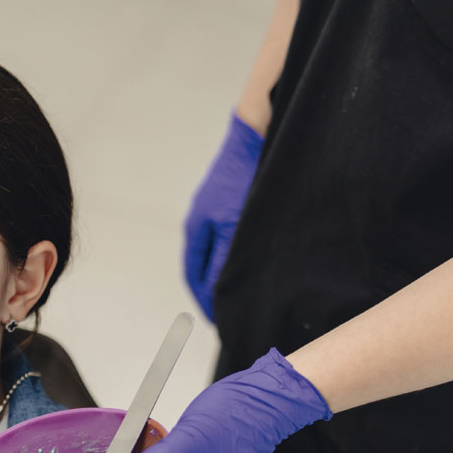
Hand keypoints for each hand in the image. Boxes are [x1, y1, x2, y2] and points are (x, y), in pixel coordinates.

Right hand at [183, 111, 263, 320]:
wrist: (257, 132)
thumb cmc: (243, 177)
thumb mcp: (235, 226)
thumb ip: (224, 260)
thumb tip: (217, 293)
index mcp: (196, 230)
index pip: (194, 276)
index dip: (205, 300)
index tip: (218, 320)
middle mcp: (202, 221)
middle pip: (204, 265)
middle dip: (214, 290)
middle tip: (230, 311)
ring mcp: (217, 209)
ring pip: (218, 251)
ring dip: (226, 272)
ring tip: (244, 290)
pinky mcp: (233, 200)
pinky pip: (231, 236)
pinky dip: (236, 254)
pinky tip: (254, 258)